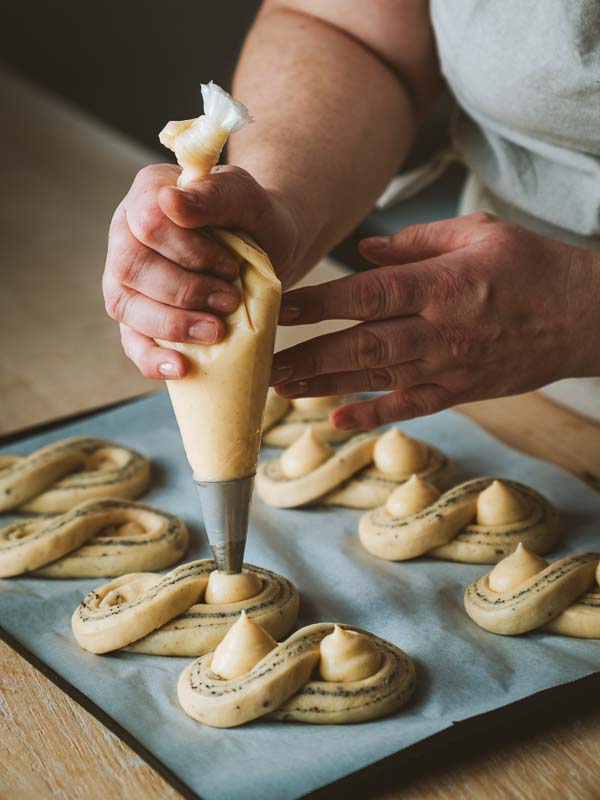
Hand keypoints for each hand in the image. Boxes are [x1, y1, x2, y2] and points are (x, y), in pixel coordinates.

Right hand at [103, 163, 300, 378]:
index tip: (228, 266)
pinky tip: (179, 368)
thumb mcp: (248, 198)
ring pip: (125, 305)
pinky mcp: (137, 317)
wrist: (269, 246)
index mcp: (148, 195)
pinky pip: (131, 341)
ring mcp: (126, 278)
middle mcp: (127, 234)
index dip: (189, 250)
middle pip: (130, 267)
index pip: (148, 221)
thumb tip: (170, 201)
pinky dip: (152, 358)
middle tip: (228, 301)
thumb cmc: (255, 218)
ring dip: (172, 324)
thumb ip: (215, 195)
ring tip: (215, 332)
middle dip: (183, 291)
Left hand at [271, 213, 599, 427]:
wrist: (583, 316)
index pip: (368, 295)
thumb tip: (362, 253)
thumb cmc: (530, 265)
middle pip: (363, 344)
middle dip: (309, 355)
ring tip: (281, 389)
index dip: (319, 303)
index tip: (278, 307)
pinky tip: (336, 421)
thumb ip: (415, 242)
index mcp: (443, 284)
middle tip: (262, 363)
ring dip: (326, 385)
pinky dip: (372, 415)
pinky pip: (410, 406)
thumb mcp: (479, 232)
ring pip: (377, 379)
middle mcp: (441, 330)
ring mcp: (450, 366)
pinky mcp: (460, 390)